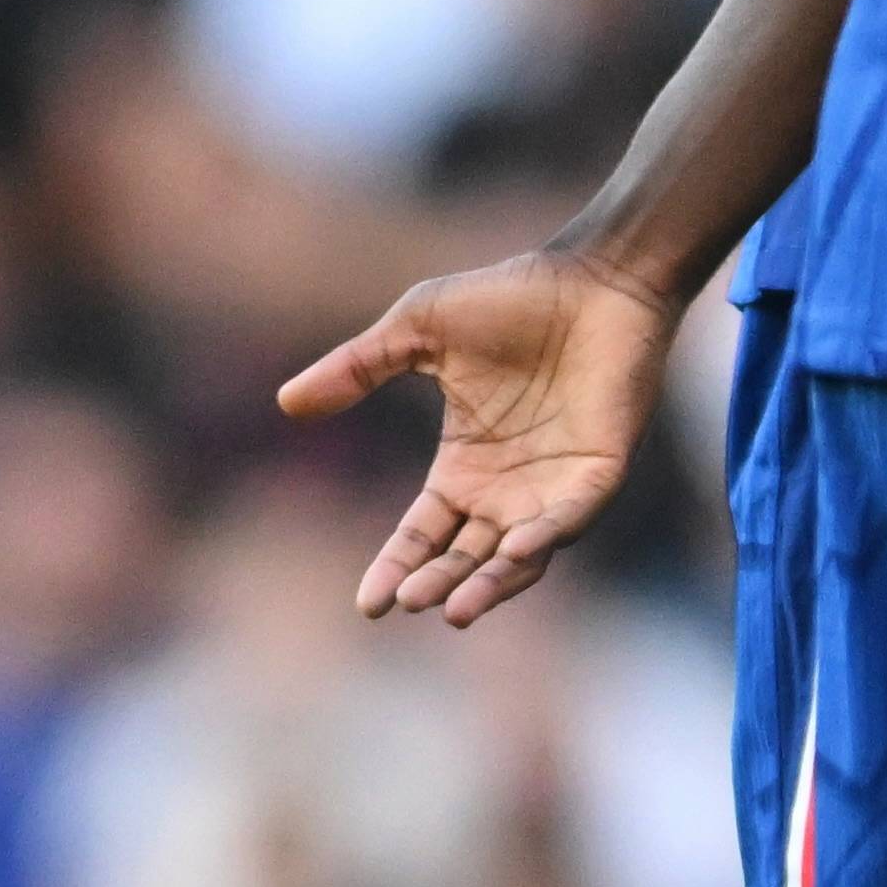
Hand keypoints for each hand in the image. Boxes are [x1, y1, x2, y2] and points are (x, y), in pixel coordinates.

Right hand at [280, 248, 671, 624]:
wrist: (594, 276)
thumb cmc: (510, 298)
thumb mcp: (416, 331)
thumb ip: (357, 368)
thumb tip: (287, 402)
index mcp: (463, 466)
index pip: (422, 534)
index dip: (395, 567)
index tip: (368, 605)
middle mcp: (506, 490)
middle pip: (464, 557)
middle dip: (437, 582)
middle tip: (409, 602)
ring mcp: (554, 486)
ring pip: (518, 557)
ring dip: (490, 584)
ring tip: (457, 609)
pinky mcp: (599, 472)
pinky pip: (570, 520)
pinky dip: (545, 540)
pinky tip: (517, 552)